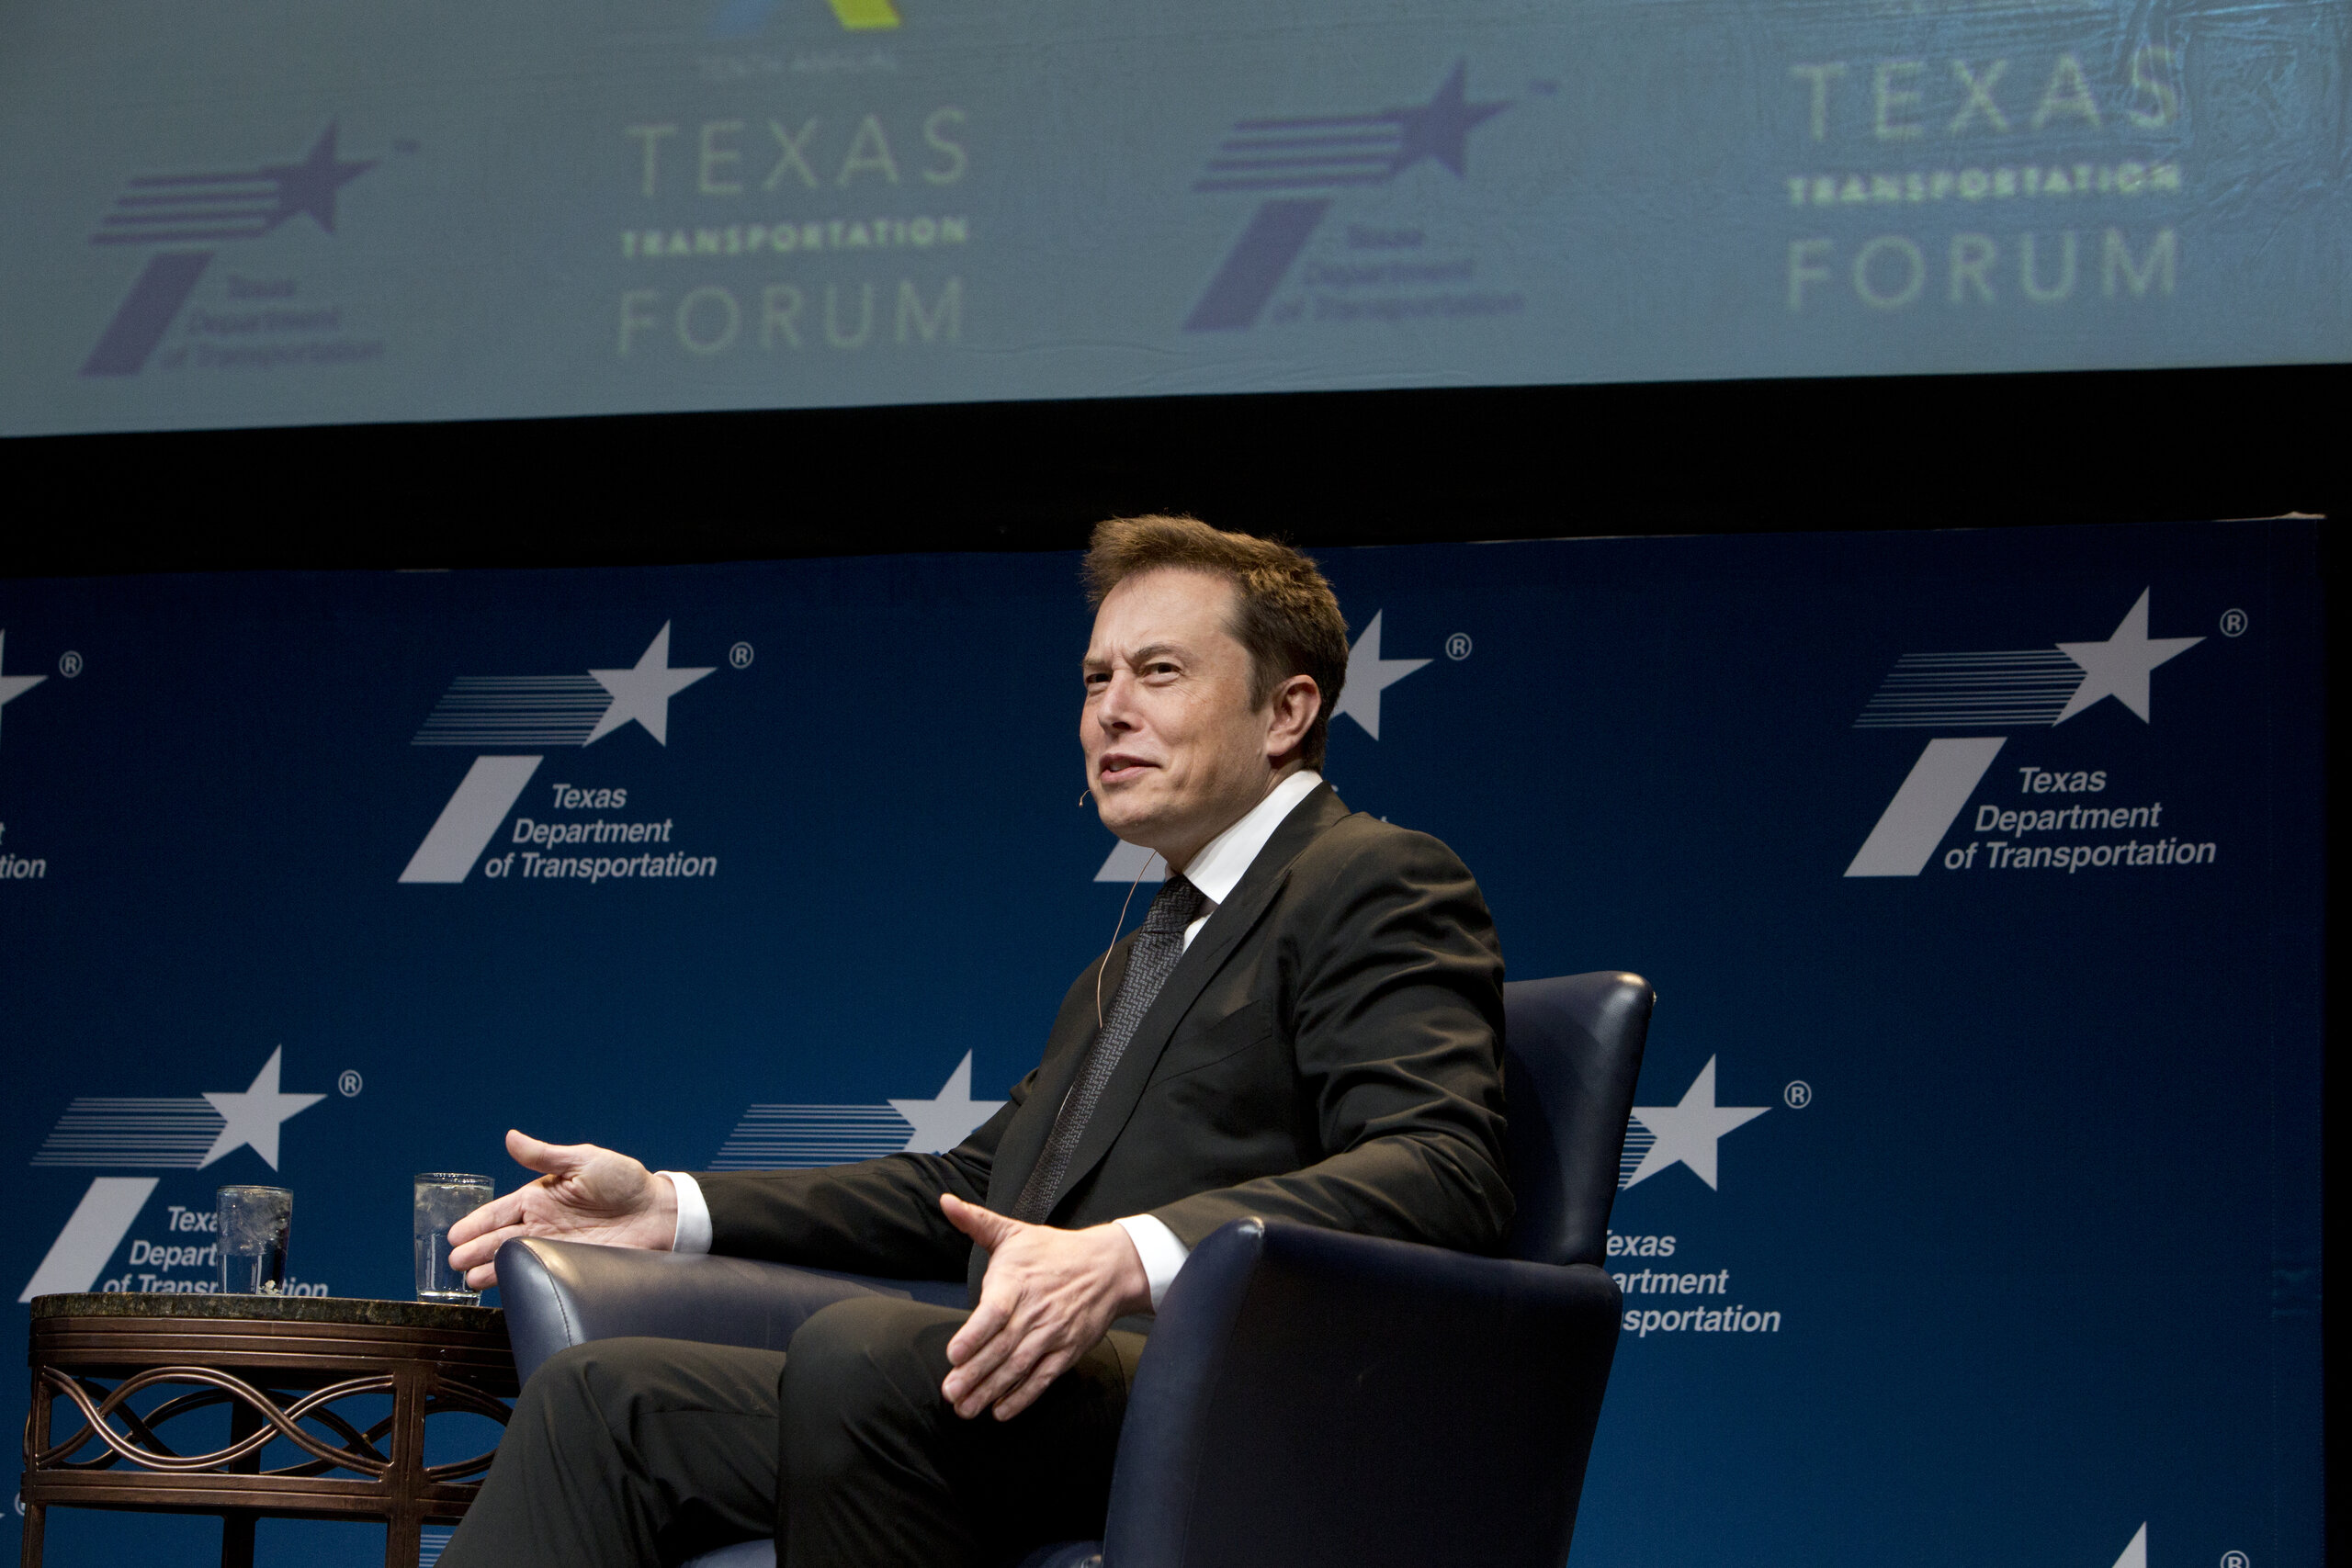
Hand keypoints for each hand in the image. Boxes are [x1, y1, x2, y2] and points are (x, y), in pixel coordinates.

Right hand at [443, 1130, 679, 1289]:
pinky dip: (522, 1280)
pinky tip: (506, 1287)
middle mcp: (543, 1224)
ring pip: (515, 1259)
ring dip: (491, 1269)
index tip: (454, 1236)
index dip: (476, 1223)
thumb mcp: (582, 1160)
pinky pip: (542, 1273)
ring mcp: (557, 1246)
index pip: (499, 1212)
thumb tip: (510, 1138)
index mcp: (540, 1196)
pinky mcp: (574, 1264)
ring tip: (469, 1280)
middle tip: (454, 1263)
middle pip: (500, 1239)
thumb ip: (544, 1156)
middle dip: (475, 1250)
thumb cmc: (623, 1180)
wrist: (659, 1211)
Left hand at [938, 1194, 1150, 1421]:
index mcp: (1018, 1283)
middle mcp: (1035, 1312)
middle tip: (950, 1394)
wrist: (1108, 1267)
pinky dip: (1023, 1397)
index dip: (974, 1335)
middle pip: (1001, 1348)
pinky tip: (1001, 1411)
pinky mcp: (1067, 1352)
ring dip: (991, 1391)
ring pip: (1019, 1368)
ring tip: (966, 1409)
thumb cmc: (1053, 1250)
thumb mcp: (1014, 1232)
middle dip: (974, 1375)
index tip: (954, 1355)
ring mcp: (1053, 1335)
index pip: (994, 1313)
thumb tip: (946, 1202)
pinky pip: (1043, 1379)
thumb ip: (976, 1222)